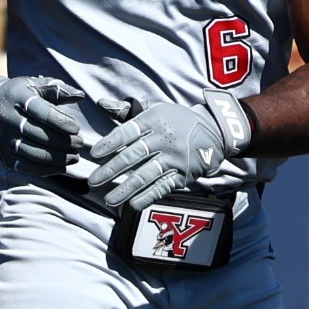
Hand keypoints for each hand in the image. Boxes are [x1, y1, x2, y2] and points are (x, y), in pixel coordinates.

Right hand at [0, 60, 84, 173]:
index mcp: (17, 98)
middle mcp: (7, 119)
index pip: (42, 113)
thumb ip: (58, 90)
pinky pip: (26, 167)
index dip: (61, 122)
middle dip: (64, 142)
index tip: (76, 129)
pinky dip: (46, 169)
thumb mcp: (36, 85)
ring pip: (34, 153)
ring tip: (75, 156)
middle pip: (39, 135)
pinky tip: (62, 166)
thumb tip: (79, 96)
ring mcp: (3, 139)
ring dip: (58, 158)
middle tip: (80, 144)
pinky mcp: (3, 155)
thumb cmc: (21, 94)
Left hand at [86, 95, 248, 210]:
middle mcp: (163, 139)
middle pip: (132, 157)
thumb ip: (127, 110)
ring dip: (125, 189)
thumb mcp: (156, 109)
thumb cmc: (177, 120)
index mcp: (153, 121)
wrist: (214, 130)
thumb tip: (101, 104)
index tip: (94, 154)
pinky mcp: (184, 174)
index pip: (126, 133)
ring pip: (145, 175)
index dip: (109, 144)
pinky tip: (133, 204)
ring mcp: (174, 158)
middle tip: (93, 181)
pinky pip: (162, 187)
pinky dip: (147, 197)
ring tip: (109, 200)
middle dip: (110, 171)